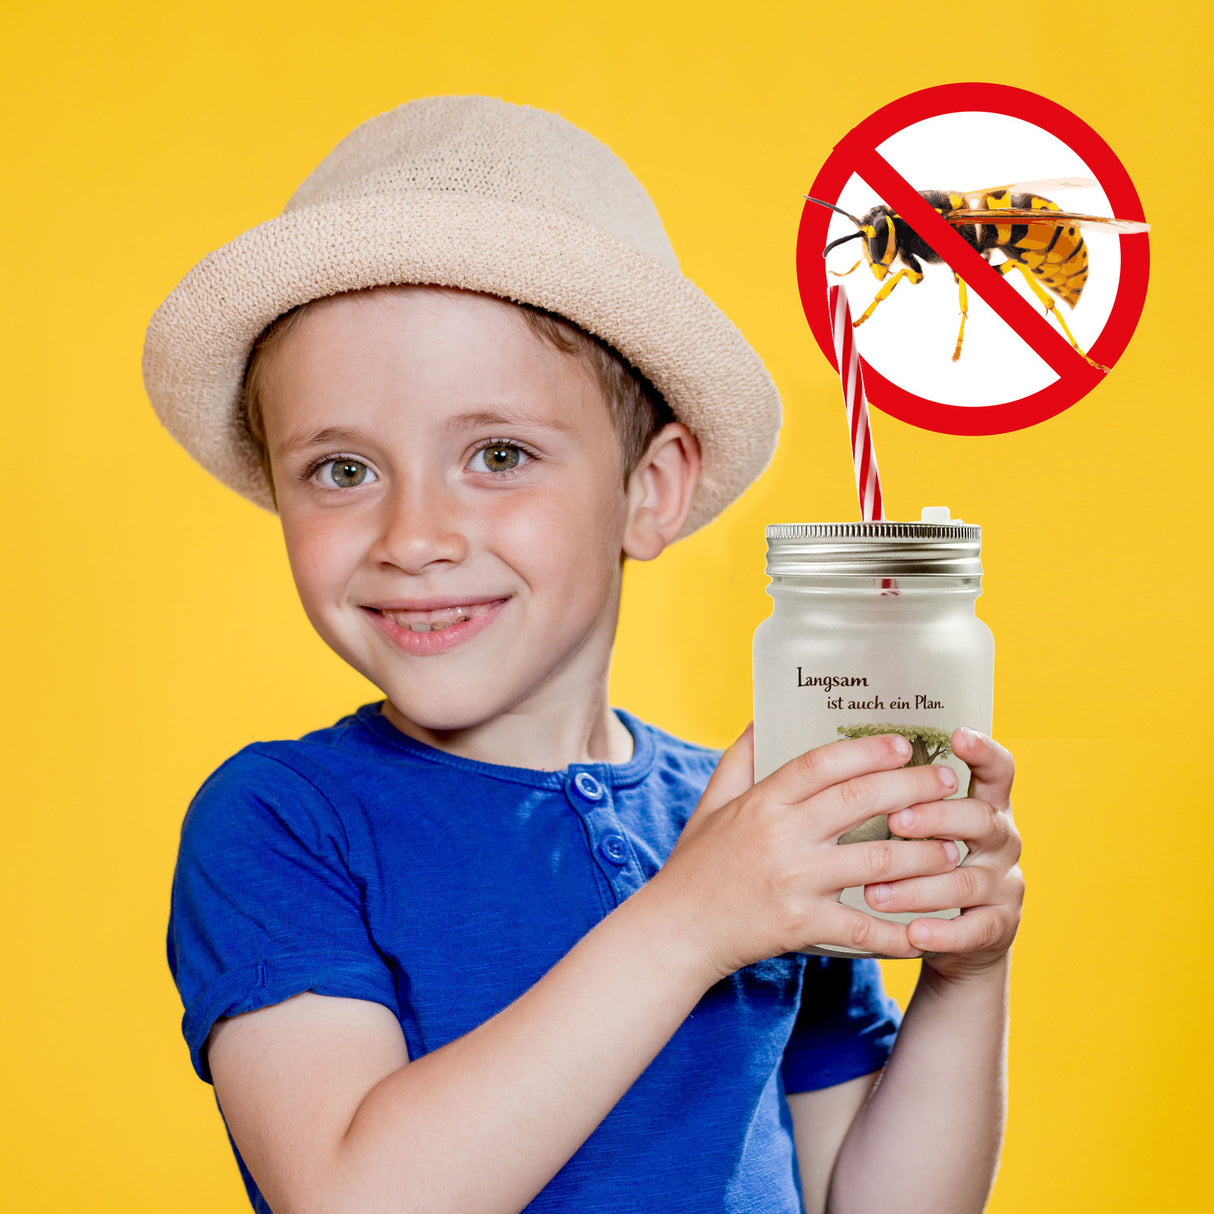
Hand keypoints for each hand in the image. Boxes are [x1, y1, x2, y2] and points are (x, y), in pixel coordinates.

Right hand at [650, 726, 965, 980]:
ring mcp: (794, 882)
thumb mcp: (712, 802)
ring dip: (922, 855)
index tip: (905, 744)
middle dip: (912, 788)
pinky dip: (897, 932)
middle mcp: (781, 837)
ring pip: (875, 863)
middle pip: (859, 802)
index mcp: (762, 802)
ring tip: (952, 848)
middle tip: (947, 782)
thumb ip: (741, 757)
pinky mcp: (801, 926)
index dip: (867, 750)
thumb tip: (764, 713)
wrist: (676, 931)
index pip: (821, 764)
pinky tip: (926, 929)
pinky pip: (861, 927)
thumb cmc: (696, 863)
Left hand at [868, 728, 1022, 980]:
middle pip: (980, 819)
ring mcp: (1004, 886)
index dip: (984, 751)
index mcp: (987, 807)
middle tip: (896, 821)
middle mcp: (1002, 842)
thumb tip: (858, 760)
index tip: (959, 734)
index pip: (998, 771)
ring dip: (918, 886)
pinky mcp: (998, 928)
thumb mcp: (928, 828)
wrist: (961, 937)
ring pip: (966, 880)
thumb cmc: (930, 866)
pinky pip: (973, 930)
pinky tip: (912, 933)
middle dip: (937, 817)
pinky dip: (942, 932)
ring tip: (873, 893)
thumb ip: (908, 798)